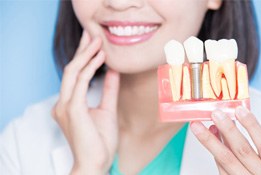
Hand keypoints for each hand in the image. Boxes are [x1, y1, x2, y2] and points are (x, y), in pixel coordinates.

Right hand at [52, 30, 119, 174]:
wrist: (96, 163)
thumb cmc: (100, 141)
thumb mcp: (107, 109)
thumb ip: (108, 90)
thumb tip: (113, 71)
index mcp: (69, 104)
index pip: (74, 75)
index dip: (83, 57)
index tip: (93, 43)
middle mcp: (63, 103)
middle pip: (71, 69)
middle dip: (82, 50)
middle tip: (92, 33)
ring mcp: (65, 105)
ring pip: (73, 71)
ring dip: (86, 54)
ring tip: (98, 41)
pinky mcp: (72, 109)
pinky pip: (80, 81)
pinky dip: (90, 67)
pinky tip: (101, 57)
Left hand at [191, 106, 260, 174]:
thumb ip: (247, 144)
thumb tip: (228, 122)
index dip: (252, 125)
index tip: (240, 110)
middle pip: (242, 150)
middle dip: (227, 130)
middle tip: (215, 114)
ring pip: (225, 159)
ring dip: (210, 140)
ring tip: (199, 126)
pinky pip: (220, 167)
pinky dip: (213, 152)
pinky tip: (207, 139)